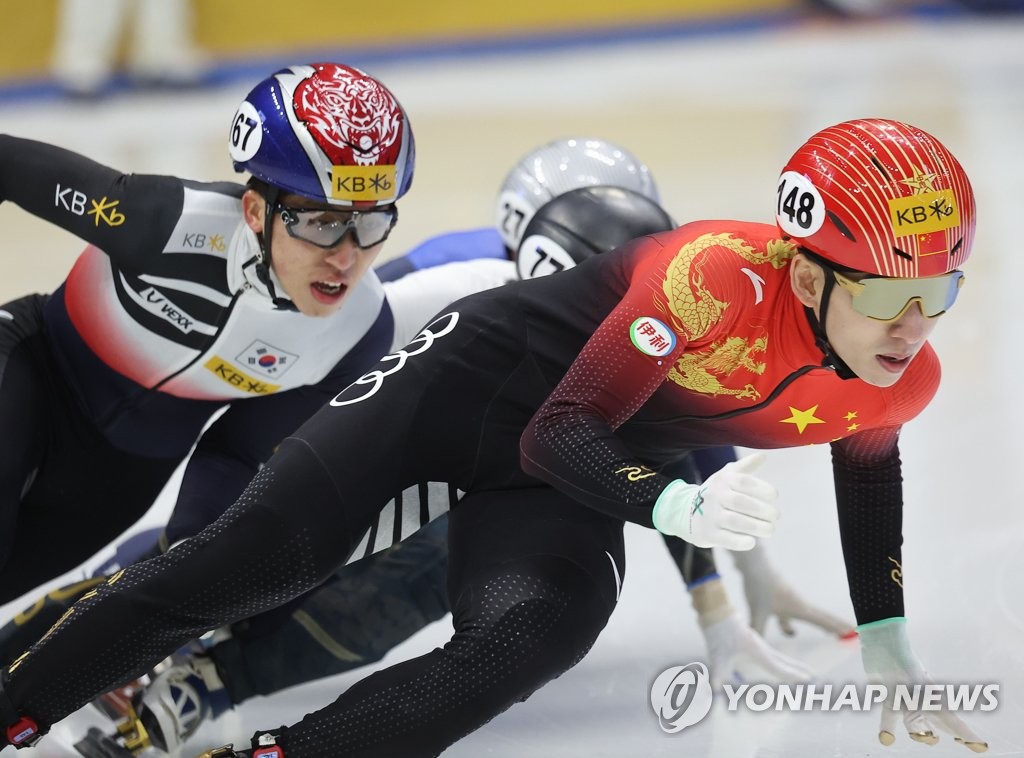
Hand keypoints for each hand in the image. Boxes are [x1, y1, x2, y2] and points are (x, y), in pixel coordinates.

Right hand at [653, 452, 777, 550]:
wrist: (686, 512)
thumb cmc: (717, 493)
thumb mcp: (727, 476)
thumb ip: (745, 467)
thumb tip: (762, 456)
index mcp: (723, 480)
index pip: (744, 482)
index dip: (763, 489)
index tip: (774, 496)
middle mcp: (715, 496)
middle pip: (741, 502)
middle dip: (763, 510)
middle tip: (776, 516)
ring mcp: (711, 516)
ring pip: (735, 521)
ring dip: (756, 527)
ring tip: (770, 530)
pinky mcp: (709, 534)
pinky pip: (725, 539)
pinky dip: (740, 542)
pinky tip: (752, 541)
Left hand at [690, 577, 811, 687]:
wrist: (716, 611)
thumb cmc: (717, 633)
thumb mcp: (717, 656)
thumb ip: (717, 674)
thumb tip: (714, 690)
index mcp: (756, 651)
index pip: (777, 667)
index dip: (792, 675)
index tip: (807, 679)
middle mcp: (760, 647)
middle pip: (782, 661)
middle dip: (797, 670)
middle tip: (813, 677)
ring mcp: (758, 643)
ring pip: (778, 656)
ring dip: (791, 665)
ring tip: (804, 672)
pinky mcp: (752, 640)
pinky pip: (770, 653)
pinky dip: (779, 660)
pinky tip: (778, 662)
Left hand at [731, 542, 854, 637]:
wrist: (753, 565)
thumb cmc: (760, 587)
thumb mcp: (758, 612)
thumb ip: (758, 631)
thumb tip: (756, 649)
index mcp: (799, 608)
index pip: (823, 621)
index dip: (837, 628)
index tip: (853, 632)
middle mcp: (798, 605)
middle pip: (821, 617)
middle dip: (835, 626)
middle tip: (852, 631)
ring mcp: (789, 601)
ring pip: (806, 617)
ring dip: (816, 625)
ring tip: (827, 634)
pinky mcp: (778, 599)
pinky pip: (790, 617)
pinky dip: (793, 626)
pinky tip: (790, 632)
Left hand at [858, 618, 986, 751]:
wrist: (883, 645)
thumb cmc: (903, 660)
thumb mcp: (913, 684)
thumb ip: (920, 710)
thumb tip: (925, 732)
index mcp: (933, 698)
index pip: (954, 722)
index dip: (967, 735)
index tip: (981, 746)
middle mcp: (922, 701)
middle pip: (941, 722)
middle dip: (953, 732)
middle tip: (961, 740)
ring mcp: (905, 701)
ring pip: (915, 724)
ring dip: (921, 733)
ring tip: (927, 736)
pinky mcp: (888, 698)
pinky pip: (889, 718)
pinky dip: (887, 729)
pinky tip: (886, 739)